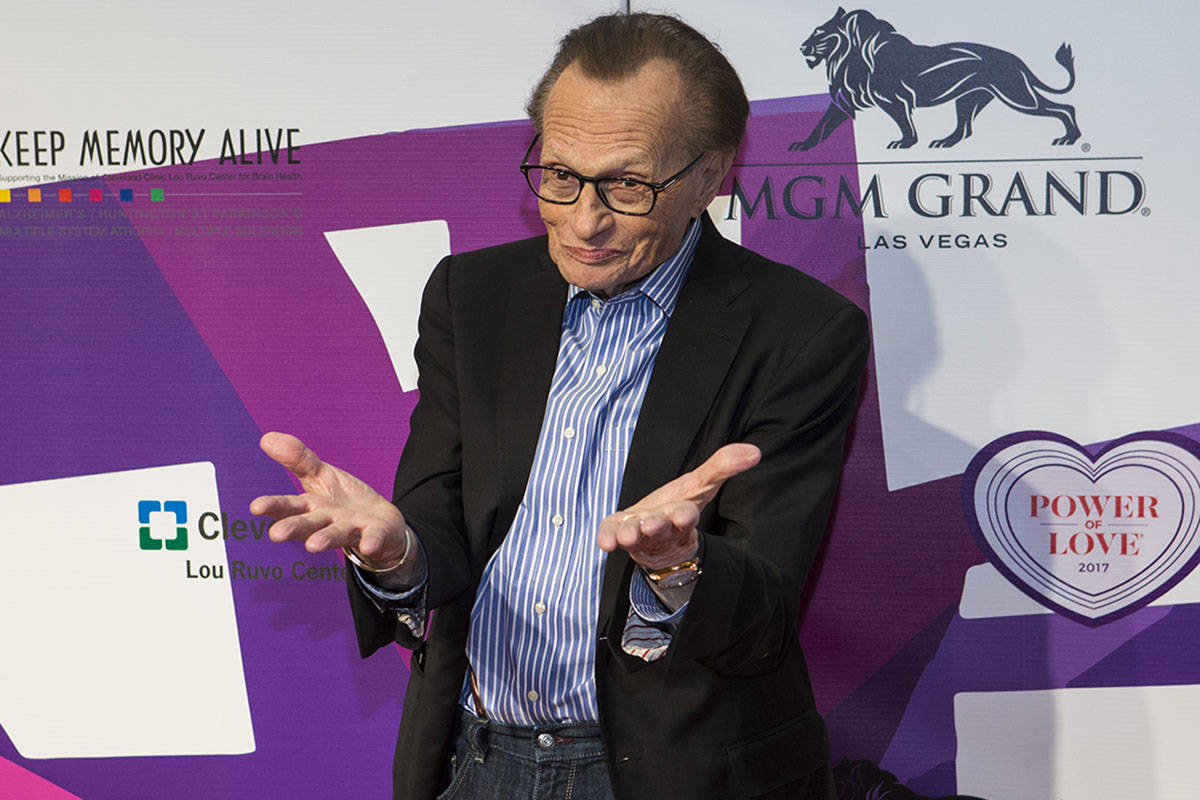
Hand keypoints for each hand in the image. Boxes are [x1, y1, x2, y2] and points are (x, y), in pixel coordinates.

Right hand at [250, 432, 408, 566]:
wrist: (382, 525)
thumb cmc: (343, 501)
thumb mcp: (321, 475)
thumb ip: (297, 459)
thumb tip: (266, 438)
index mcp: (311, 506)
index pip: (288, 506)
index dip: (272, 506)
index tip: (255, 507)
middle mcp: (327, 522)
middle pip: (308, 524)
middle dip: (293, 527)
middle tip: (276, 534)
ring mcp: (351, 530)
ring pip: (337, 534)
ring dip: (325, 538)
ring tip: (313, 545)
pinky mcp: (375, 536)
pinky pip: (374, 538)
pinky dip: (371, 542)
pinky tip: (369, 545)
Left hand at [597, 443, 760, 569]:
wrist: (658, 542)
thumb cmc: (678, 508)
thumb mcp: (701, 485)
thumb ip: (722, 466)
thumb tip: (755, 451)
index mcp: (681, 516)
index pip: (685, 516)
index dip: (684, 515)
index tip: (685, 513)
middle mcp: (660, 527)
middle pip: (659, 527)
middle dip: (656, 524)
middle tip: (651, 523)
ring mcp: (638, 533)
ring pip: (636, 535)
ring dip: (632, 534)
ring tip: (628, 534)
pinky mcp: (617, 533)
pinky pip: (611, 537)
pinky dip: (608, 539)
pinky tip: (605, 543)